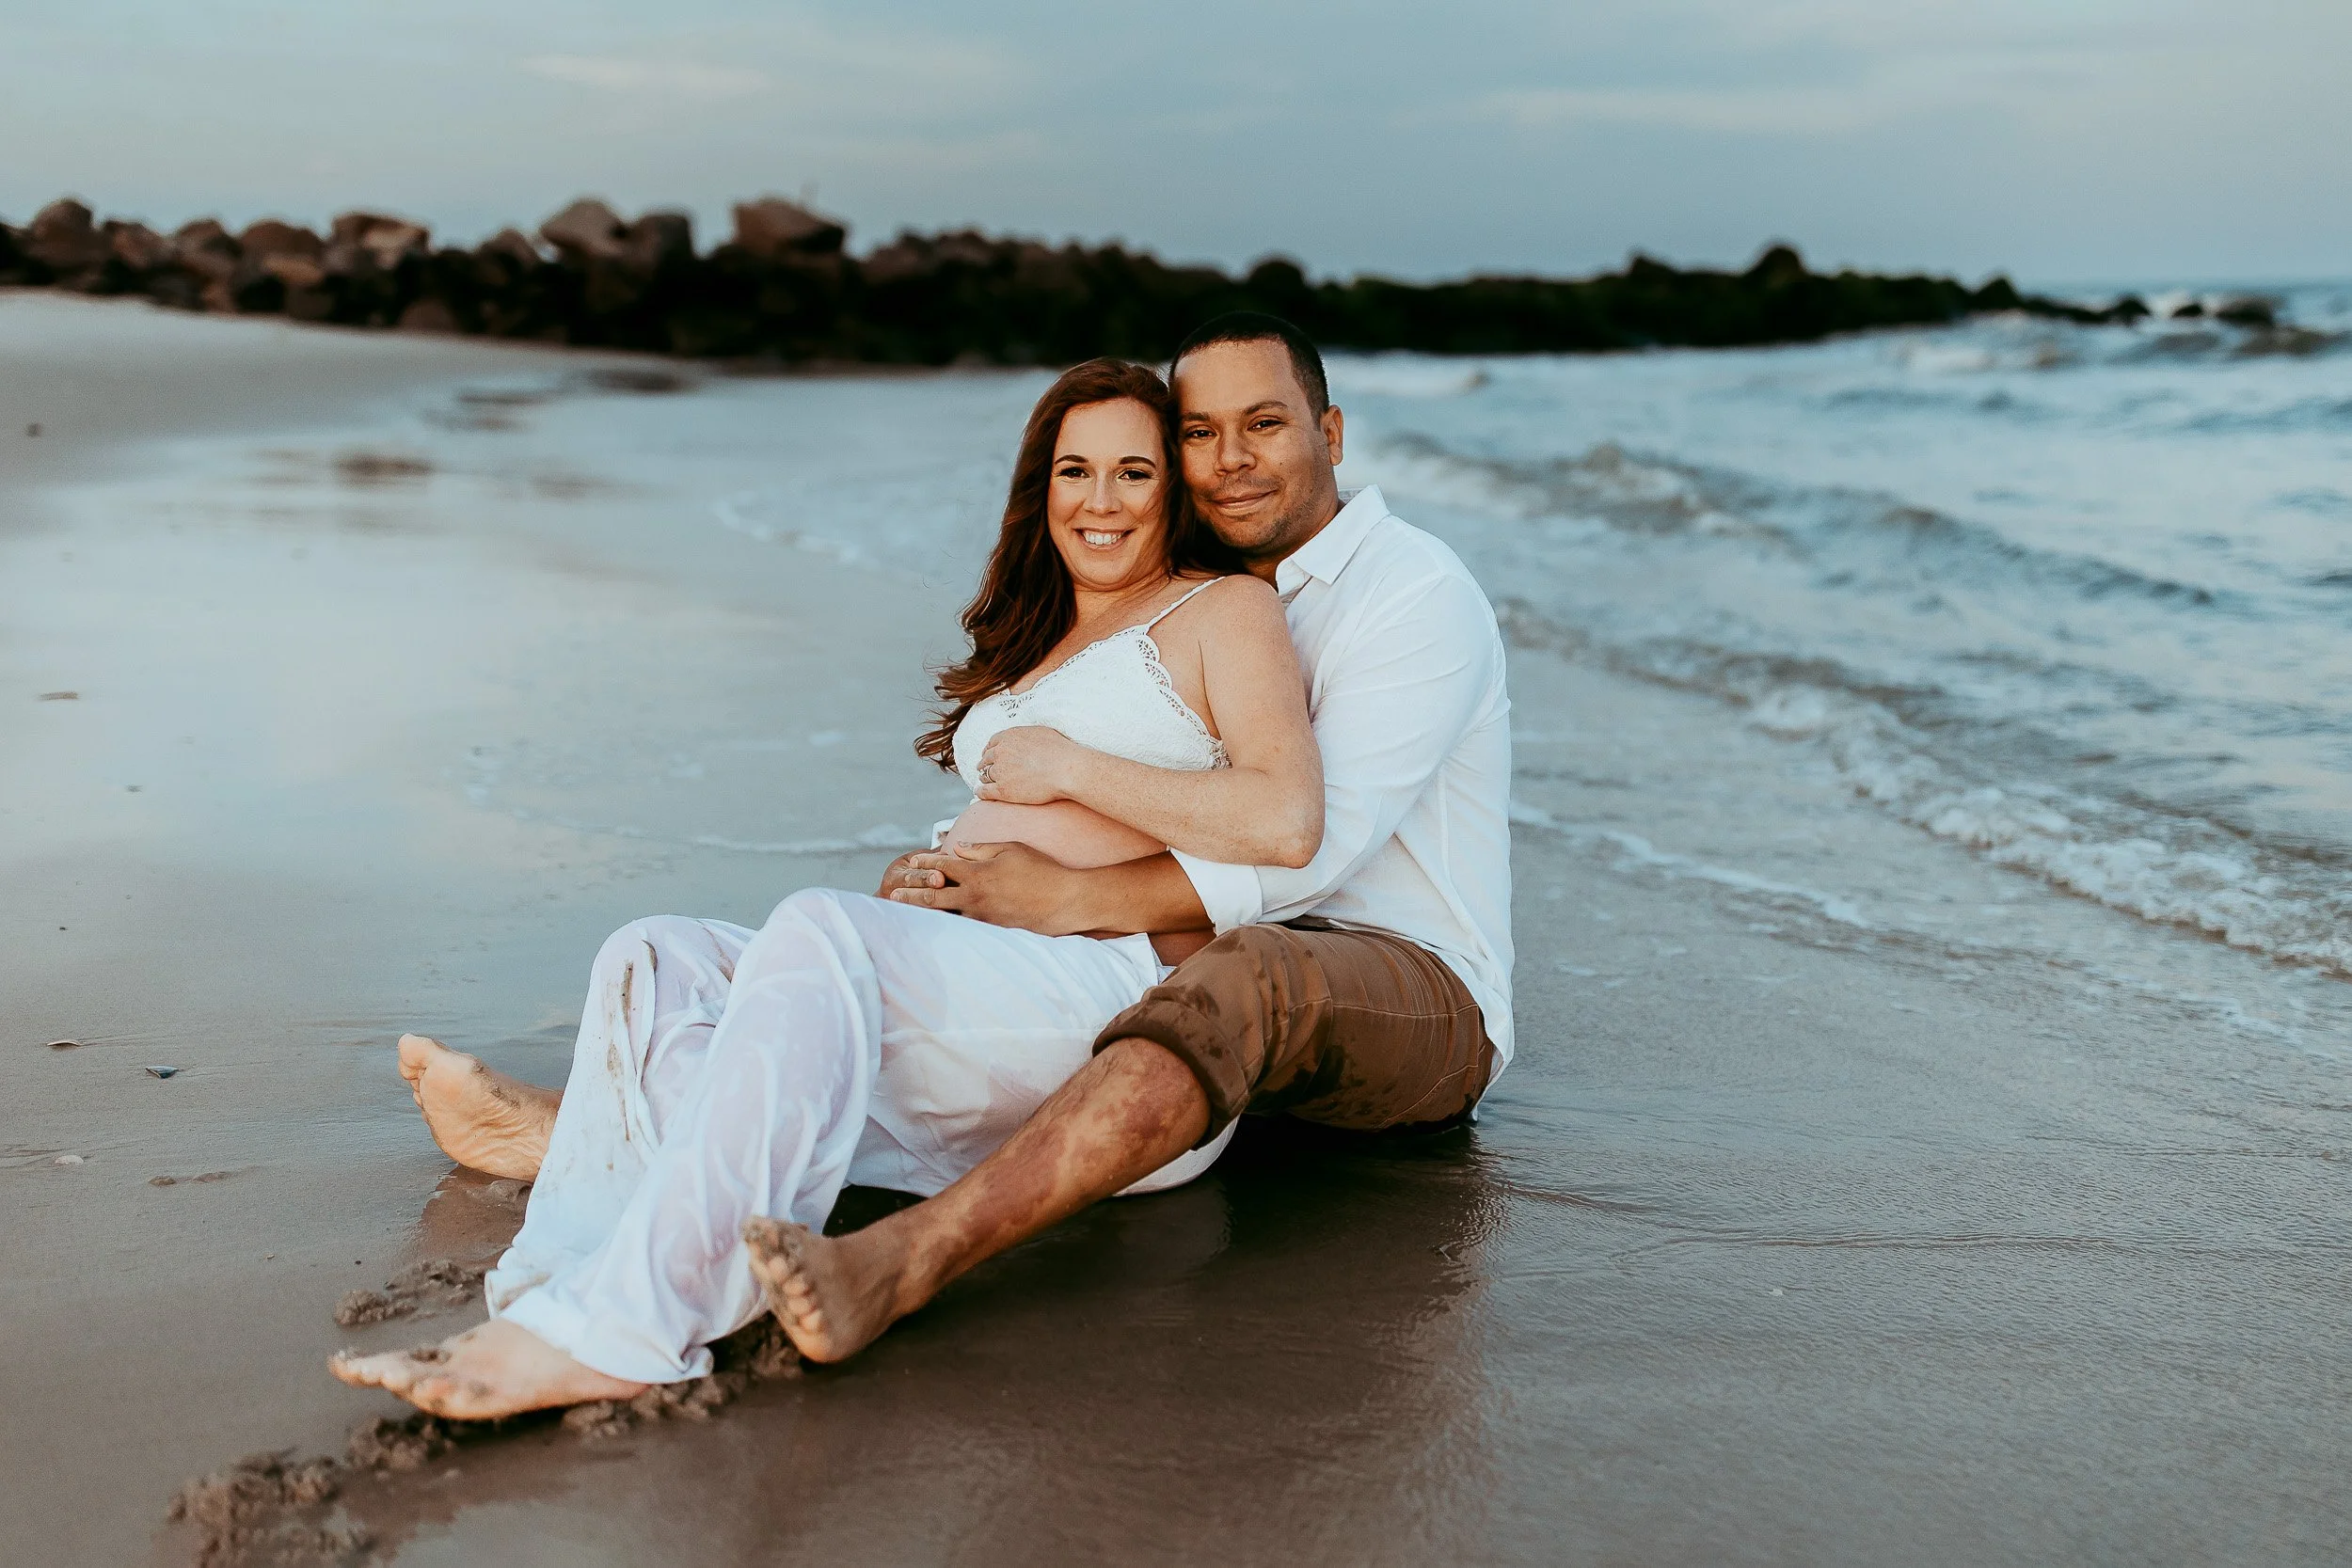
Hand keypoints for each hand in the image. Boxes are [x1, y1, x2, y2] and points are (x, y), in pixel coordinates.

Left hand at [886, 840, 1090, 933]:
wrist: (1065, 901)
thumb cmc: (1042, 870)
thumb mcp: (1012, 850)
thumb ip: (982, 849)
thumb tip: (959, 849)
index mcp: (978, 873)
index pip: (941, 866)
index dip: (924, 863)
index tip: (910, 862)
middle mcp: (974, 897)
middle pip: (933, 895)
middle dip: (911, 893)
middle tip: (892, 895)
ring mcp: (982, 917)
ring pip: (945, 916)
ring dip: (924, 914)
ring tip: (906, 915)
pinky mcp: (991, 931)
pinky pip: (964, 927)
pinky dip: (948, 926)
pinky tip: (937, 929)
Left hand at [976, 726, 1085, 805]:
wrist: (1066, 769)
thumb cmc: (1060, 751)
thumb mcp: (1040, 732)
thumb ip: (1024, 734)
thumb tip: (1021, 738)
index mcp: (1009, 737)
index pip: (992, 743)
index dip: (990, 750)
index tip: (990, 755)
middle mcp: (1001, 752)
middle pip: (986, 759)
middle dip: (985, 764)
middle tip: (985, 769)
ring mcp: (1000, 772)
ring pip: (985, 775)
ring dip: (984, 778)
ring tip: (985, 782)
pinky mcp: (1003, 790)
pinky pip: (985, 791)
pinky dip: (980, 792)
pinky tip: (980, 793)